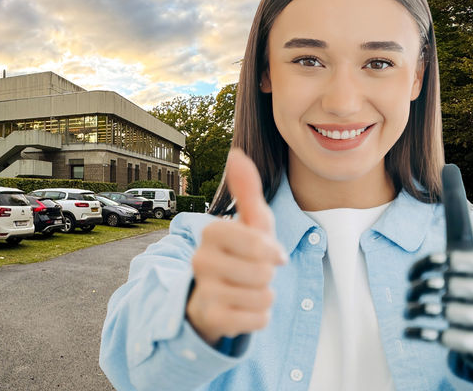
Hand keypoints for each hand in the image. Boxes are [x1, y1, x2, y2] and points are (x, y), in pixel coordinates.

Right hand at [186, 148, 286, 345]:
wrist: (214, 297)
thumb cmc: (239, 254)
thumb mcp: (249, 223)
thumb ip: (246, 190)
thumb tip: (237, 153)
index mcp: (211, 233)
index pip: (258, 243)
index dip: (271, 250)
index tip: (267, 252)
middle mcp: (201, 260)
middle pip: (263, 272)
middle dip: (268, 275)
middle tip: (252, 273)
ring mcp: (204, 290)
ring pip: (262, 296)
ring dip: (264, 296)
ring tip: (247, 290)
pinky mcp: (211, 318)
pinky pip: (258, 319)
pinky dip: (259, 317)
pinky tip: (242, 309)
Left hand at [406, 164, 472, 383]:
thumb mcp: (472, 251)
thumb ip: (458, 215)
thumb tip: (450, 167)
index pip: (462, 262)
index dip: (433, 266)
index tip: (417, 273)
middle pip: (454, 286)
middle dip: (426, 289)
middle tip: (411, 293)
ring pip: (453, 312)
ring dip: (425, 311)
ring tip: (411, 310)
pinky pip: (453, 339)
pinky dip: (427, 335)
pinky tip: (411, 332)